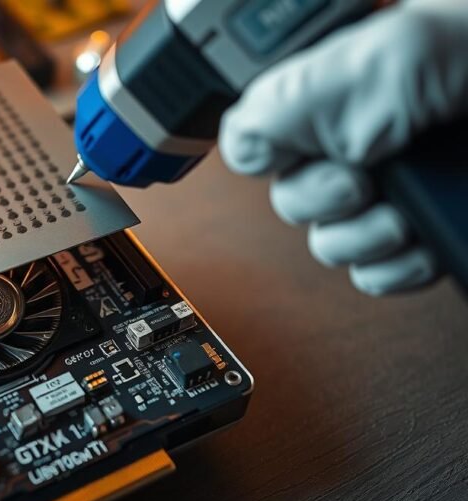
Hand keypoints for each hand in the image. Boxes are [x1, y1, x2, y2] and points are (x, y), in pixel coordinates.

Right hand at [218, 0, 467, 295]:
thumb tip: (243, 151)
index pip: (250, 145)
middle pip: (291, 207)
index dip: (265, 163)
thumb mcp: (373, 64)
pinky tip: (417, 243)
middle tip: (364, 180)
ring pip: (331, 247)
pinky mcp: (417, 231)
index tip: (306, 158)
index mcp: (317, 105)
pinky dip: (396, 270)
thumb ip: (286, 106)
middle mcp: (344, 148)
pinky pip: (376, 276)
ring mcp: (383, 192)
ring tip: (402, 215)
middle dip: (326, 204)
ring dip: (364, 241)